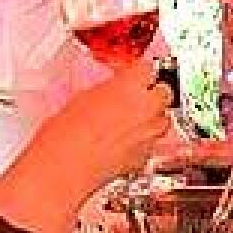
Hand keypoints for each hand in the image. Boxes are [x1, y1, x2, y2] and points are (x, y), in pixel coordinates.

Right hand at [34, 60, 171, 195]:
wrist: (67, 165)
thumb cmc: (68, 132)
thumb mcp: (84, 97)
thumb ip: (109, 90)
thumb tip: (113, 90)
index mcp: (131, 84)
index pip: (148, 68)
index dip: (140, 72)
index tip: (136, 74)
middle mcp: (147, 107)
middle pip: (164, 92)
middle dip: (154, 94)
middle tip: (137, 97)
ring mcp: (150, 132)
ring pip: (164, 119)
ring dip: (152, 118)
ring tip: (131, 121)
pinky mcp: (146, 155)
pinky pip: (152, 142)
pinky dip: (144, 140)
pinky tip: (124, 142)